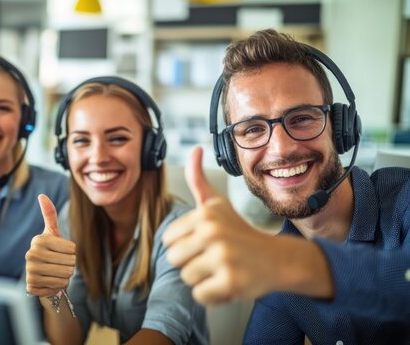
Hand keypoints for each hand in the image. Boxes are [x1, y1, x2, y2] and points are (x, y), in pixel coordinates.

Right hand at [25, 194, 76, 296]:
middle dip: (69, 266)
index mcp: (38, 240)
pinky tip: (50, 283)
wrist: (42, 276)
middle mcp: (30, 255)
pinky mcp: (32, 287)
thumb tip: (42, 195)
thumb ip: (50, 214)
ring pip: (65, 276)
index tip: (61, 252)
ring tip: (55, 273)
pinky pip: (57, 287)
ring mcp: (29, 272)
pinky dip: (58, 287)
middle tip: (59, 265)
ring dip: (65, 277)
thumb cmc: (51, 252)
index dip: (71, 253)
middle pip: (70, 263)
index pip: (72, 249)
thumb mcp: (52, 233)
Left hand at [162, 146, 276, 304]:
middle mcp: (212, 233)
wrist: (278, 259)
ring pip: (186, 278)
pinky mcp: (231, 283)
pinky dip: (213, 295)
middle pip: (173, 260)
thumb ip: (198, 179)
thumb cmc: (239, 231)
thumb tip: (194, 149)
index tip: (205, 242)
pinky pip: (200, 296)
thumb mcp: (217, 203)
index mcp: (205, 215)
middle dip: (191, 262)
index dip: (185, 244)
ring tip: (222, 269)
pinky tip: (229, 282)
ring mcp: (223, 258)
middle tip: (214, 257)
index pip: (168, 240)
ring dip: (203, 279)